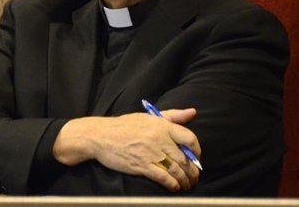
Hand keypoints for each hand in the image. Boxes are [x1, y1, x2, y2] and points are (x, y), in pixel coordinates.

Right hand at [53, 108, 200, 191]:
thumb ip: (172, 115)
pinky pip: (163, 177)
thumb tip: (192, 112)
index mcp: (162, 125)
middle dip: (193, 171)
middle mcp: (159, 139)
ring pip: (176, 170)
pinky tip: (174, 187)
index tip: (197, 158)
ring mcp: (151, 153)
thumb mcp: (149, 116)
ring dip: (185, 180)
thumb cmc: (126, 125)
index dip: (197, 151)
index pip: (189, 138)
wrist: (101, 135)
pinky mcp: (141, 166)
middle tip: (195, 177)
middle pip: (184, 158)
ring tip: (187, 185)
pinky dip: (172, 184)